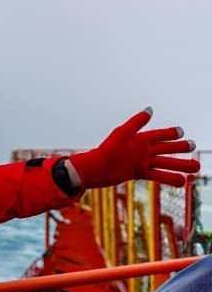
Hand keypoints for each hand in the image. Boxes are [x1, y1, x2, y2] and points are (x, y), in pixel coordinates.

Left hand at [69, 107, 199, 187]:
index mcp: (139, 139)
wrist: (96, 169)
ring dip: (180, 165)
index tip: (181, 131)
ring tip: (196, 168)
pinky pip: (157, 176)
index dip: (170, 133)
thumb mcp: (122, 133)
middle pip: (165, 148)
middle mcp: (142, 150)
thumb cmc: (107, 150)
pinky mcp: (138, 173)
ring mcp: (141, 162)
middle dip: (179, 147)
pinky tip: (182, 182)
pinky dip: (169, 179)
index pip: (159, 135)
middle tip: (193, 146)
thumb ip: (136, 122)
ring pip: (165, 163)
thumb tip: (150, 109)